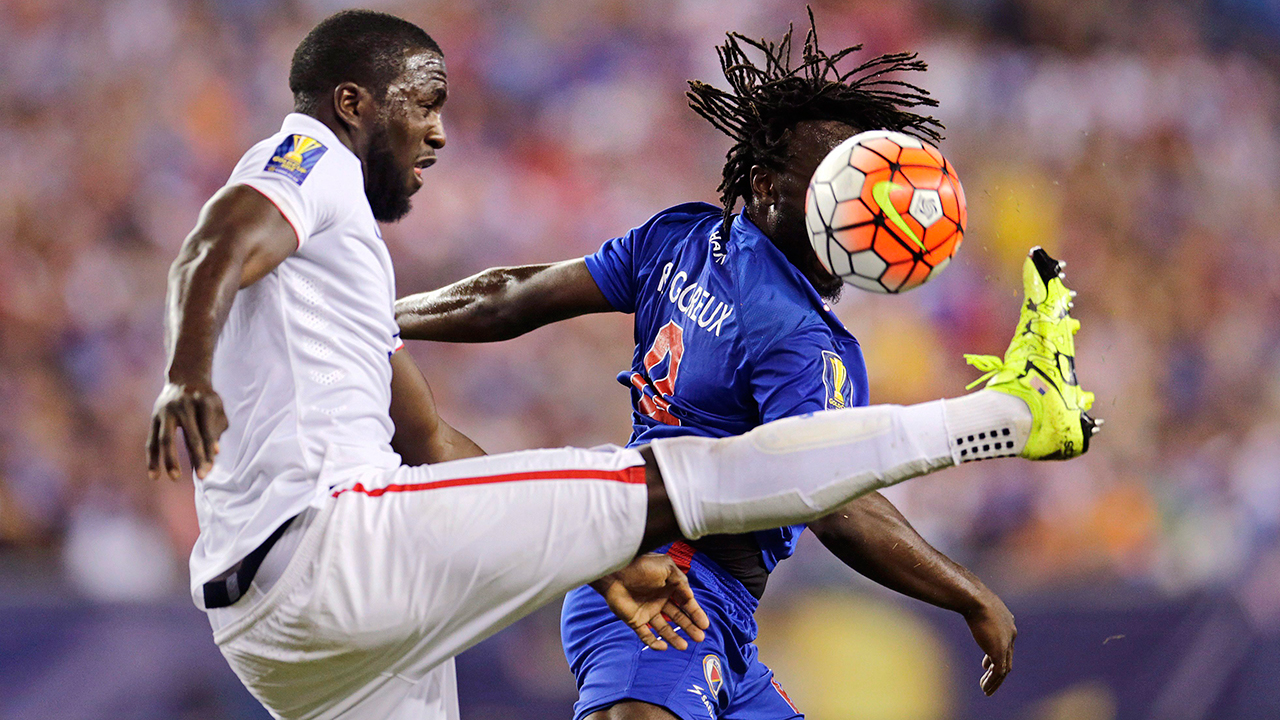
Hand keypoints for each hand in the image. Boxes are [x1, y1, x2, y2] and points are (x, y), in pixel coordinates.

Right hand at [146, 381, 227, 480]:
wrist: (185, 377)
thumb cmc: (206, 399)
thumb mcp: (217, 408)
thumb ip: (218, 428)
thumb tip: (215, 452)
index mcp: (204, 402)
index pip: (208, 430)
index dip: (209, 449)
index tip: (211, 468)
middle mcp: (184, 405)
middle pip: (191, 435)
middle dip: (197, 457)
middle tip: (201, 476)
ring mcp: (166, 411)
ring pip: (166, 439)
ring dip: (170, 460)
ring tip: (175, 477)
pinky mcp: (154, 417)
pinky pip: (151, 440)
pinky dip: (152, 458)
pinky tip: (154, 475)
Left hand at [590, 554, 709, 650]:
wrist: (616, 572)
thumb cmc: (641, 566)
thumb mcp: (667, 567)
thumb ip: (681, 581)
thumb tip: (691, 596)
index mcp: (668, 588)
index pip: (686, 603)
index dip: (696, 614)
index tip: (704, 624)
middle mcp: (659, 601)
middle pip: (678, 617)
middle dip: (689, 627)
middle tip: (699, 638)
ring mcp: (647, 611)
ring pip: (664, 629)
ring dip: (674, 637)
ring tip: (684, 646)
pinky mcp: (635, 620)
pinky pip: (646, 635)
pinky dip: (654, 642)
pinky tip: (663, 647)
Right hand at [965, 593, 1015, 695]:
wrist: (975, 599)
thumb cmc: (969, 595)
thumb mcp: (973, 601)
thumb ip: (971, 606)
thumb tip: (957, 598)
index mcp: (1006, 621)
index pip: (1005, 643)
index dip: (994, 655)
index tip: (985, 664)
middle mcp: (1010, 633)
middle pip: (1007, 657)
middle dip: (997, 669)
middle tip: (987, 678)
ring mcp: (1007, 643)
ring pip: (1004, 668)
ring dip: (995, 681)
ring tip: (986, 690)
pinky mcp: (1000, 652)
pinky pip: (999, 672)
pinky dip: (993, 682)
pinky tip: (985, 688)